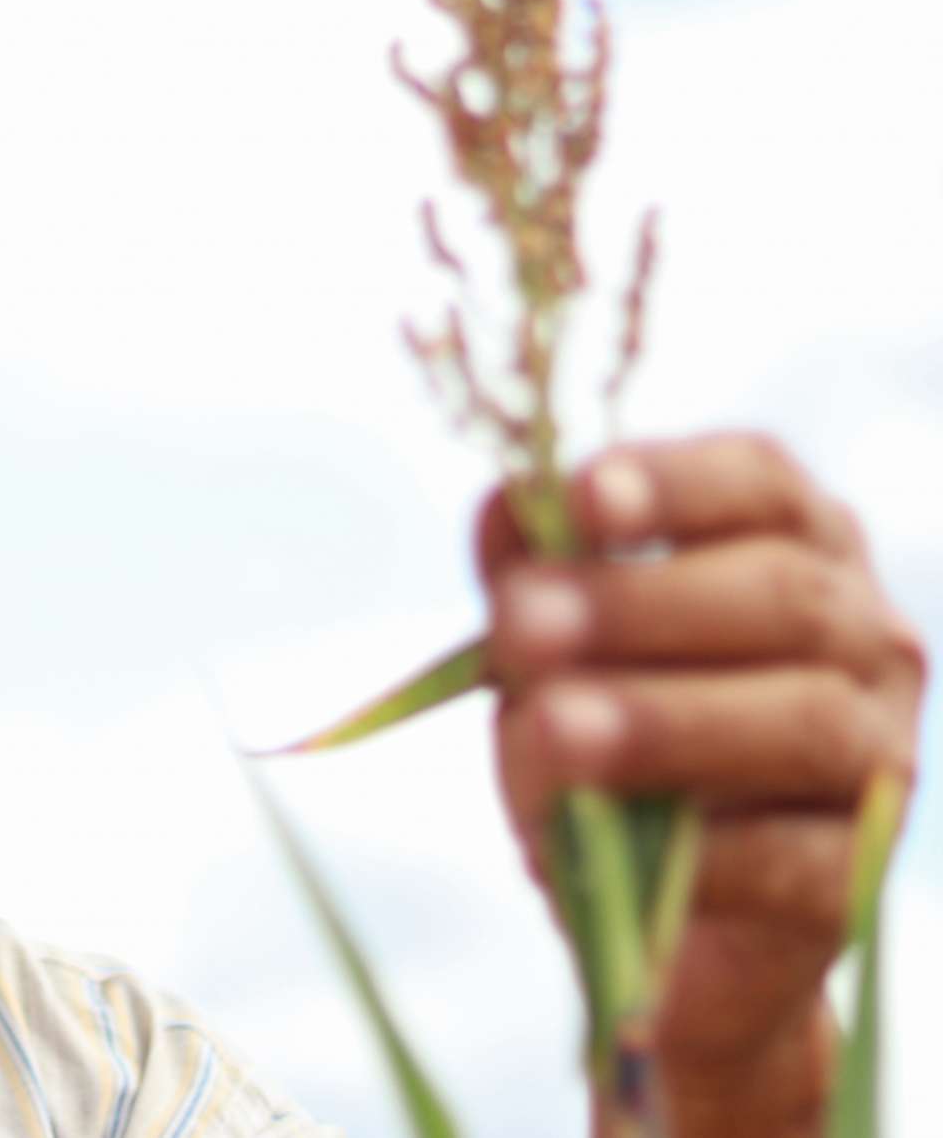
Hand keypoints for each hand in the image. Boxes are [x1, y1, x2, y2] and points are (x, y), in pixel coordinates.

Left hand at [476, 432, 924, 1135]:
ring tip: (554, 727)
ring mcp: (877, 757)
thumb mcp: (549, 643)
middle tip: (521, 624)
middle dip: (639, 605)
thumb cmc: (602, 731)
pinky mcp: (855, 877)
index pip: (760, 484)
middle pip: (783, 596)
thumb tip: (512, 503)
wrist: (647, 906)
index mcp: (795, 548)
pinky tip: (615, 838)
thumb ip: (531, 572)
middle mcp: (864, 640)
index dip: (672, 484)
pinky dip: (697, 846)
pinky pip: (792, 857)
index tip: (581, 497)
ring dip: (666, 719)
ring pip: (803, 721)